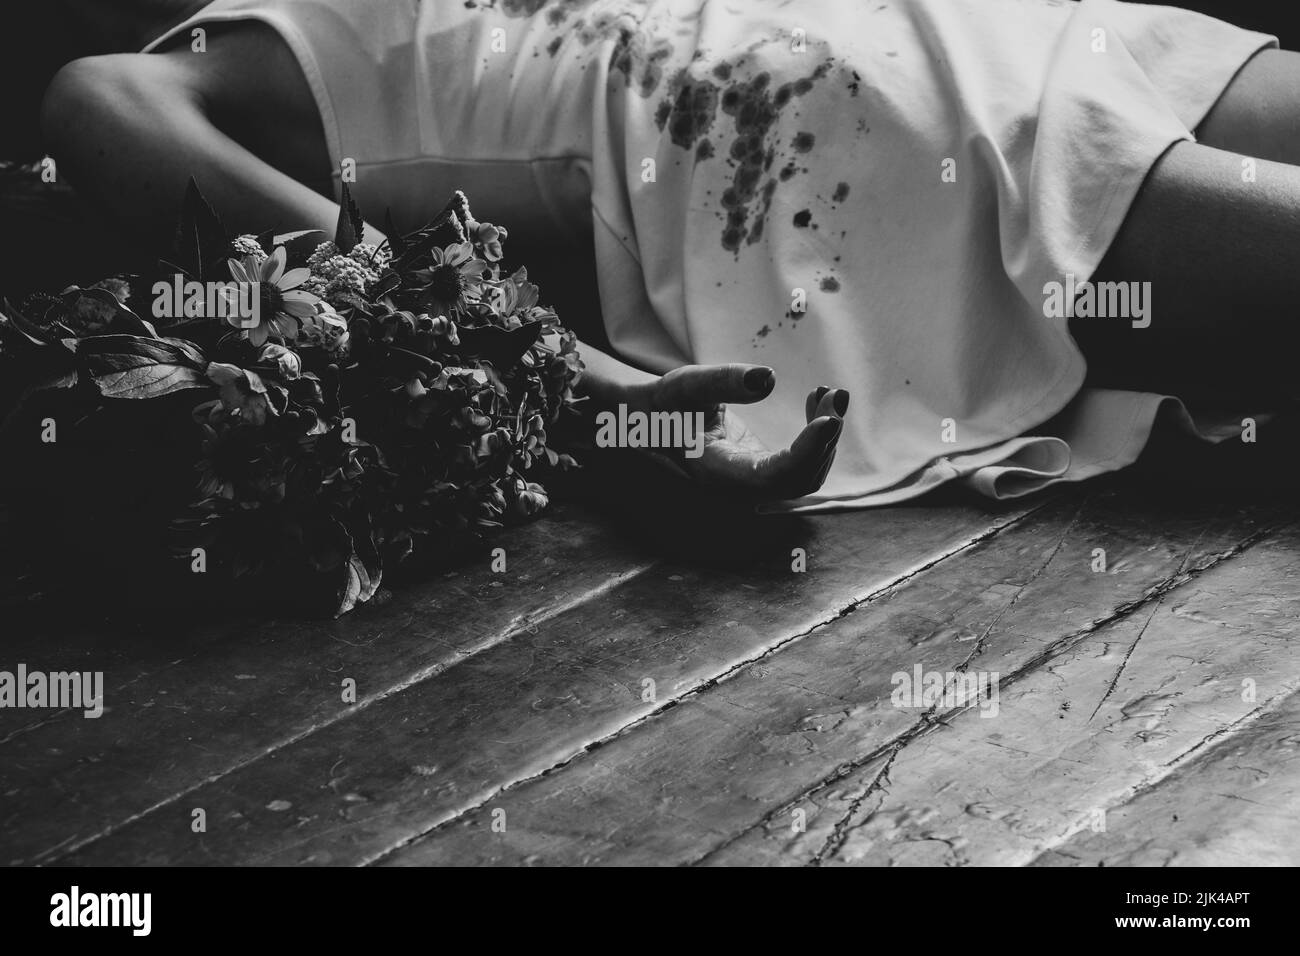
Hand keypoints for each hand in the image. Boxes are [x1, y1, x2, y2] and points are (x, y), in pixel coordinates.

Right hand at [625, 364, 848, 500]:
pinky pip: (802, 465)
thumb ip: (723, 381)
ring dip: (826, 437)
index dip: (806, 453)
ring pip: (806, 475)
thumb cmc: (665, 404)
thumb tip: (768, 378)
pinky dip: (818, 437)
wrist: (653, 420)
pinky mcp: (764, 471)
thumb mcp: (685, 384)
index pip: (773, 476)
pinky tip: (818, 404)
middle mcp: (738, 488)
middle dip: (825, 440)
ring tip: (829, 393)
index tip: (829, 420)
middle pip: (799, 480)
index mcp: (717, 473)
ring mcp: (754, 484)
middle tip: (835, 394)